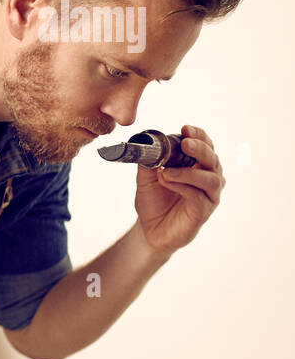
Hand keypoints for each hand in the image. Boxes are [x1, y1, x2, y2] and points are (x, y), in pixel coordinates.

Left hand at [134, 124, 224, 255]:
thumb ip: (149, 160)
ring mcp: (209, 196)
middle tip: (185, 143)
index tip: (185, 129)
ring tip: (166, 171)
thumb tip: (146, 143)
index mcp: (198, 165)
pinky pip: (198, 196)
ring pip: (210, 179)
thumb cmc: (153, 201)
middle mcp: (209, 178)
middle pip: (213, 159)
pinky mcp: (203, 211)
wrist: (149, 229)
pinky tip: (167, 181)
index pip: (206, 145)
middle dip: (200, 148)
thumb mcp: (146, 177)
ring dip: (189, 171)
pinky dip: (182, 186)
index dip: (199, 135)